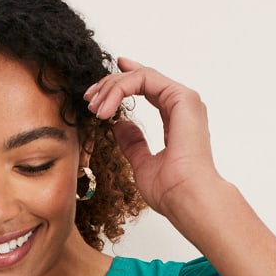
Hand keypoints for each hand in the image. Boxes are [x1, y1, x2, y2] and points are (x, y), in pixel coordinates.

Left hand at [84, 58, 222, 218]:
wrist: (186, 199)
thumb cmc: (170, 190)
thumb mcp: (142, 164)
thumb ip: (133, 143)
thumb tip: (119, 125)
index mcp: (177, 120)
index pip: (149, 89)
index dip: (124, 82)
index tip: (100, 89)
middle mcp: (183, 107)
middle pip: (142, 79)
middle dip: (111, 85)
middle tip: (89, 99)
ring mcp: (184, 100)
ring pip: (142, 76)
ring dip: (112, 87)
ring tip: (94, 107)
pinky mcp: (182, 98)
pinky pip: (145, 79)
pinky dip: (120, 88)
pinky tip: (105, 108)